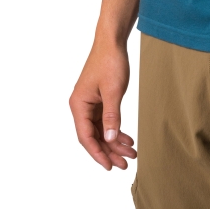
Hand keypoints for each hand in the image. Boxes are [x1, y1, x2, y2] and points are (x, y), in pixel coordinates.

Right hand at [69, 41, 136, 170]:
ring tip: (131, 153)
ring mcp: (90, 104)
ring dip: (114, 142)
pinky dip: (116, 130)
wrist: (112, 42)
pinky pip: (105, 121)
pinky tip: (127, 138)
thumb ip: (111, 116)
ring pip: (101, 130)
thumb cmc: (110, 62)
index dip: (98, 153)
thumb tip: (110, 139)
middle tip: (125, 163)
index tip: (109, 166)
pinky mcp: (99, 100)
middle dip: (109, 151)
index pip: (86, 137)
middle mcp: (81, 106)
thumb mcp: (113, 91)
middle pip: (94, 136)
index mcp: (79, 105)